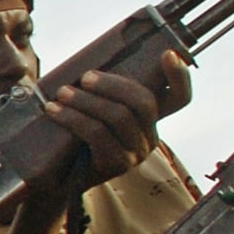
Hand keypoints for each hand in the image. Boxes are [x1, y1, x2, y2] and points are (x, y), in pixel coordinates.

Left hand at [43, 51, 187, 180]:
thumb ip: (101, 91)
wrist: (57, 179)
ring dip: (86, 100)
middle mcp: (150, 136)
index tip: (168, 54)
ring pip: (119, 117)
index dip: (179, 76)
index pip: (178, 98)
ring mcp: (136, 152)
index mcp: (150, 118)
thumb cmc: (75, 135)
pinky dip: (73, 118)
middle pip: (145, 102)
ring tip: (62, 93)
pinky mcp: (117, 165)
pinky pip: (98, 134)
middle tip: (85, 78)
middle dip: (113, 84)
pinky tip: (54, 110)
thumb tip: (87, 62)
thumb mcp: (94, 110)